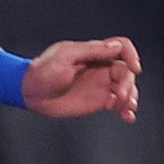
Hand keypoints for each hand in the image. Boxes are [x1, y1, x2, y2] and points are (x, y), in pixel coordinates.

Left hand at [22, 37, 141, 121]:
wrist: (29, 93)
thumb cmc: (42, 71)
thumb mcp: (65, 56)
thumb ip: (91, 51)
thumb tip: (115, 47)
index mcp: (93, 53)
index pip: (121, 47)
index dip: (131, 55)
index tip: (135, 68)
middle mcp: (100, 68)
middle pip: (126, 71)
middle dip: (128, 84)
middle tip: (121, 97)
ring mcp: (100, 85)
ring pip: (126, 88)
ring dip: (131, 97)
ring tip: (126, 109)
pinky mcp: (97, 101)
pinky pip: (118, 104)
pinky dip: (126, 109)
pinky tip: (128, 116)